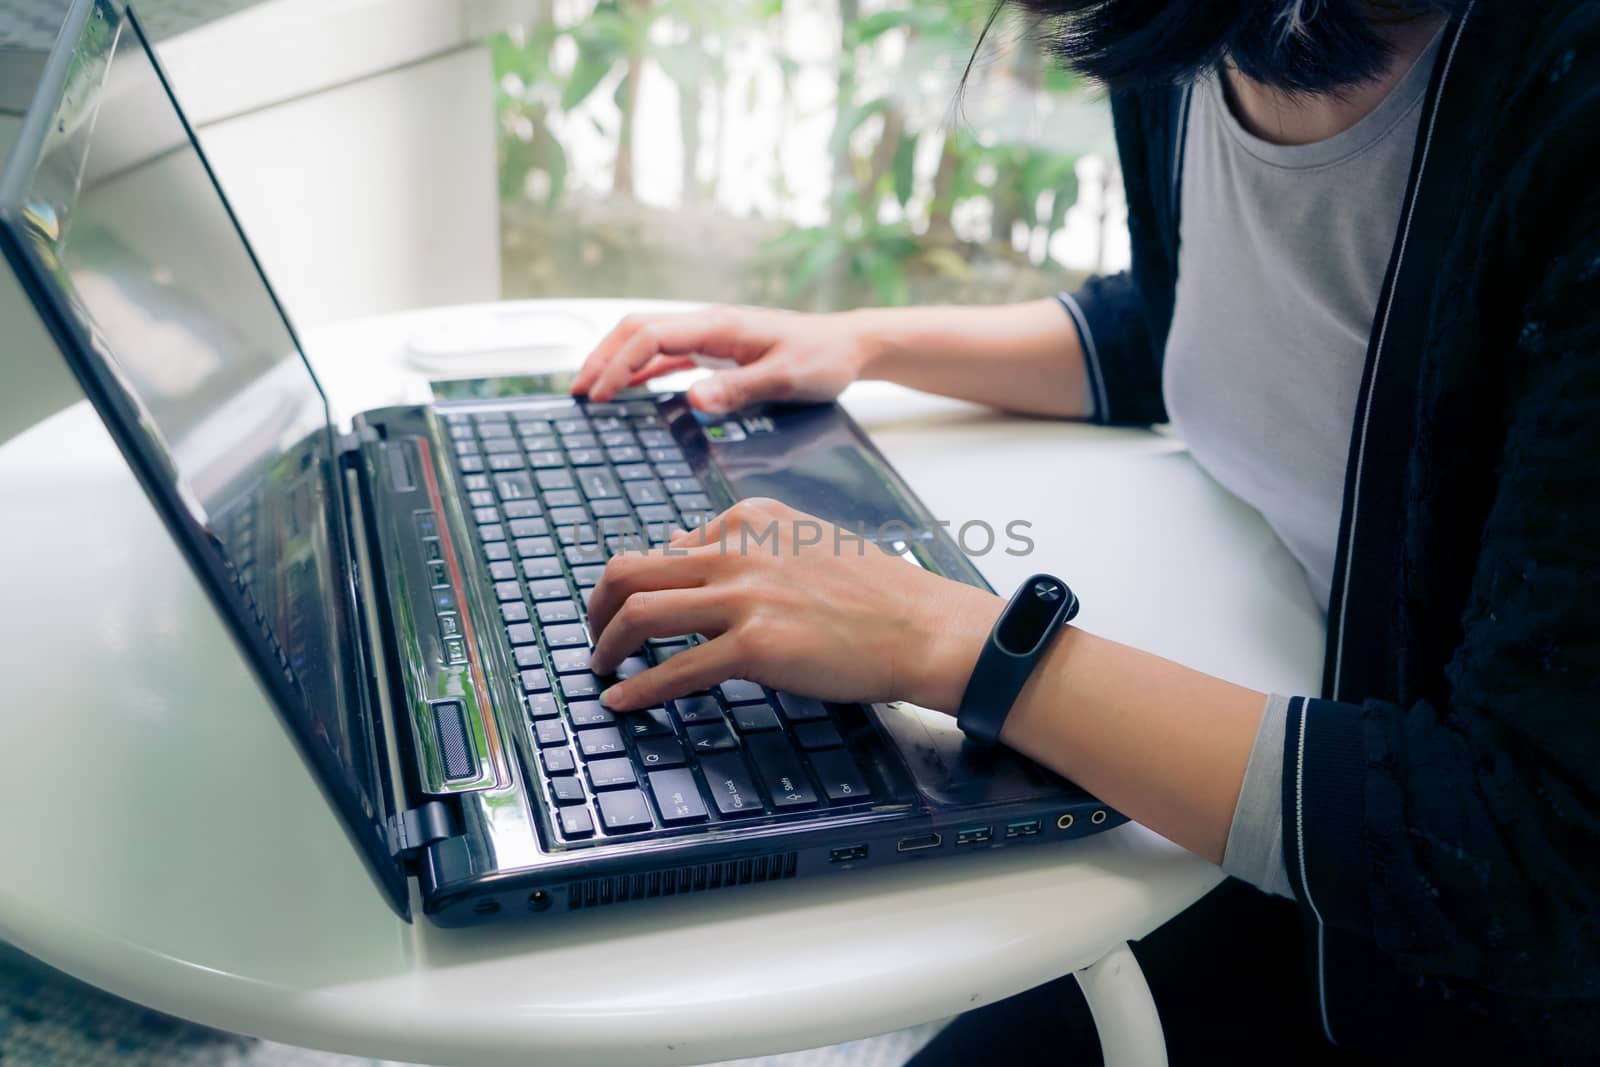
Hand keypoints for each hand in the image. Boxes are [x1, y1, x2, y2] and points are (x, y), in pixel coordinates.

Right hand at [570, 306, 877, 414]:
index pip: (651, 336)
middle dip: (604, 358)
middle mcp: (709, 325)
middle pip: (639, 331)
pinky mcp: (719, 350)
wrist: (850, 345)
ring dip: (617, 362)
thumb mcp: (785, 378)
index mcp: (719, 326)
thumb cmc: (823, 359)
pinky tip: (628, 389)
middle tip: (578, 393)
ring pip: (649, 341)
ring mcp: (712, 336)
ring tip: (590, 391)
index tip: (596, 393)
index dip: (618, 363)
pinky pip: (669, 355)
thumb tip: (693, 401)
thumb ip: (739, 390)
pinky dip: (642, 370)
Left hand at [586, 498, 1002, 713]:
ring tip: (600, 666)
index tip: (632, 606)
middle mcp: (739, 548)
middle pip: (632, 569)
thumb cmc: (879, 594)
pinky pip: (675, 670)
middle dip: (598, 605)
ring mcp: (746, 597)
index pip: (671, 544)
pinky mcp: (756, 647)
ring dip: (606, 644)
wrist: (925, 627)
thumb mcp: (808, 542)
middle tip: (595, 633)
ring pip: (640, 612)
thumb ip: (753, 547)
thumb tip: (694, 557)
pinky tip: (622, 702)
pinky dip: (639, 689)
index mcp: (751, 518)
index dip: (643, 581)